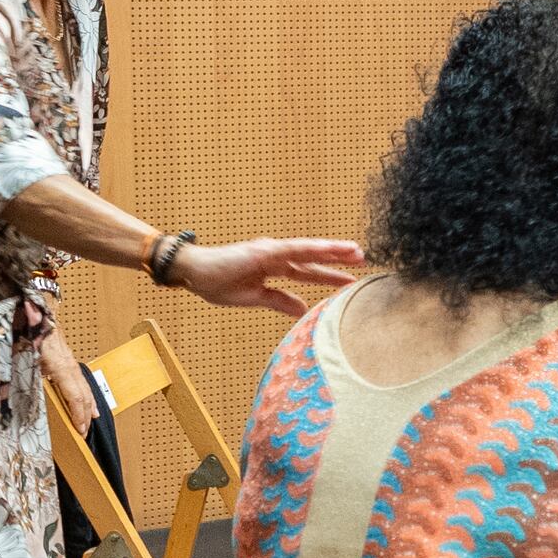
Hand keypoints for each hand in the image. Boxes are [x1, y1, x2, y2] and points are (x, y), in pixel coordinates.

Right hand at [171, 235, 362, 315]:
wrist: (193, 273)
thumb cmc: (217, 283)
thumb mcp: (254, 298)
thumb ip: (278, 301)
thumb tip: (302, 309)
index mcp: (273, 267)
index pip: (307, 270)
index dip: (329, 273)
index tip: (351, 277)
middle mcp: (275, 255)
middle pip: (313, 258)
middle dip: (338, 260)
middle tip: (364, 260)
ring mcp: (270, 251)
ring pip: (308, 250)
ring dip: (331, 251)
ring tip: (355, 252)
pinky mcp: (262, 252)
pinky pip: (292, 250)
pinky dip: (311, 249)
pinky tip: (327, 248)